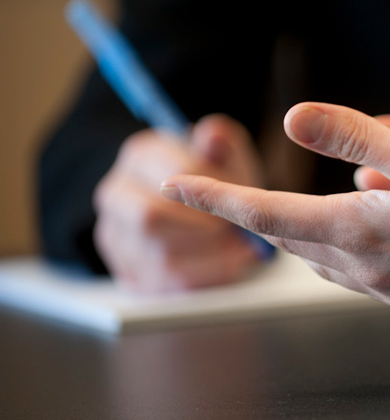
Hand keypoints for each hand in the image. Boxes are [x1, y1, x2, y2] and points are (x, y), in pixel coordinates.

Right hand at [93, 115, 263, 292]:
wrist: (210, 217)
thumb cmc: (220, 181)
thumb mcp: (228, 157)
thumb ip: (224, 144)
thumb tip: (213, 134)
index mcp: (141, 154)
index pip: (170, 172)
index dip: (213, 189)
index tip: (243, 198)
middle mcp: (116, 193)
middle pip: (149, 218)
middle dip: (202, 228)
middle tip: (235, 229)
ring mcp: (115, 236)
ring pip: (158, 255)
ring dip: (208, 255)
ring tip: (240, 248)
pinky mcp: (129, 273)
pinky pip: (165, 284)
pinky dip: (205, 276)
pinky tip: (230, 265)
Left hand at [160, 104, 389, 321]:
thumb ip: (356, 135)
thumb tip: (292, 117)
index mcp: (357, 232)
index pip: (267, 215)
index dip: (219, 196)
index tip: (178, 183)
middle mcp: (368, 270)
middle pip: (296, 241)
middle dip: (264, 216)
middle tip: (242, 195)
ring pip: (333, 261)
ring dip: (312, 234)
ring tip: (315, 208)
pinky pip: (372, 275)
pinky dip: (357, 249)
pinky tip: (384, 235)